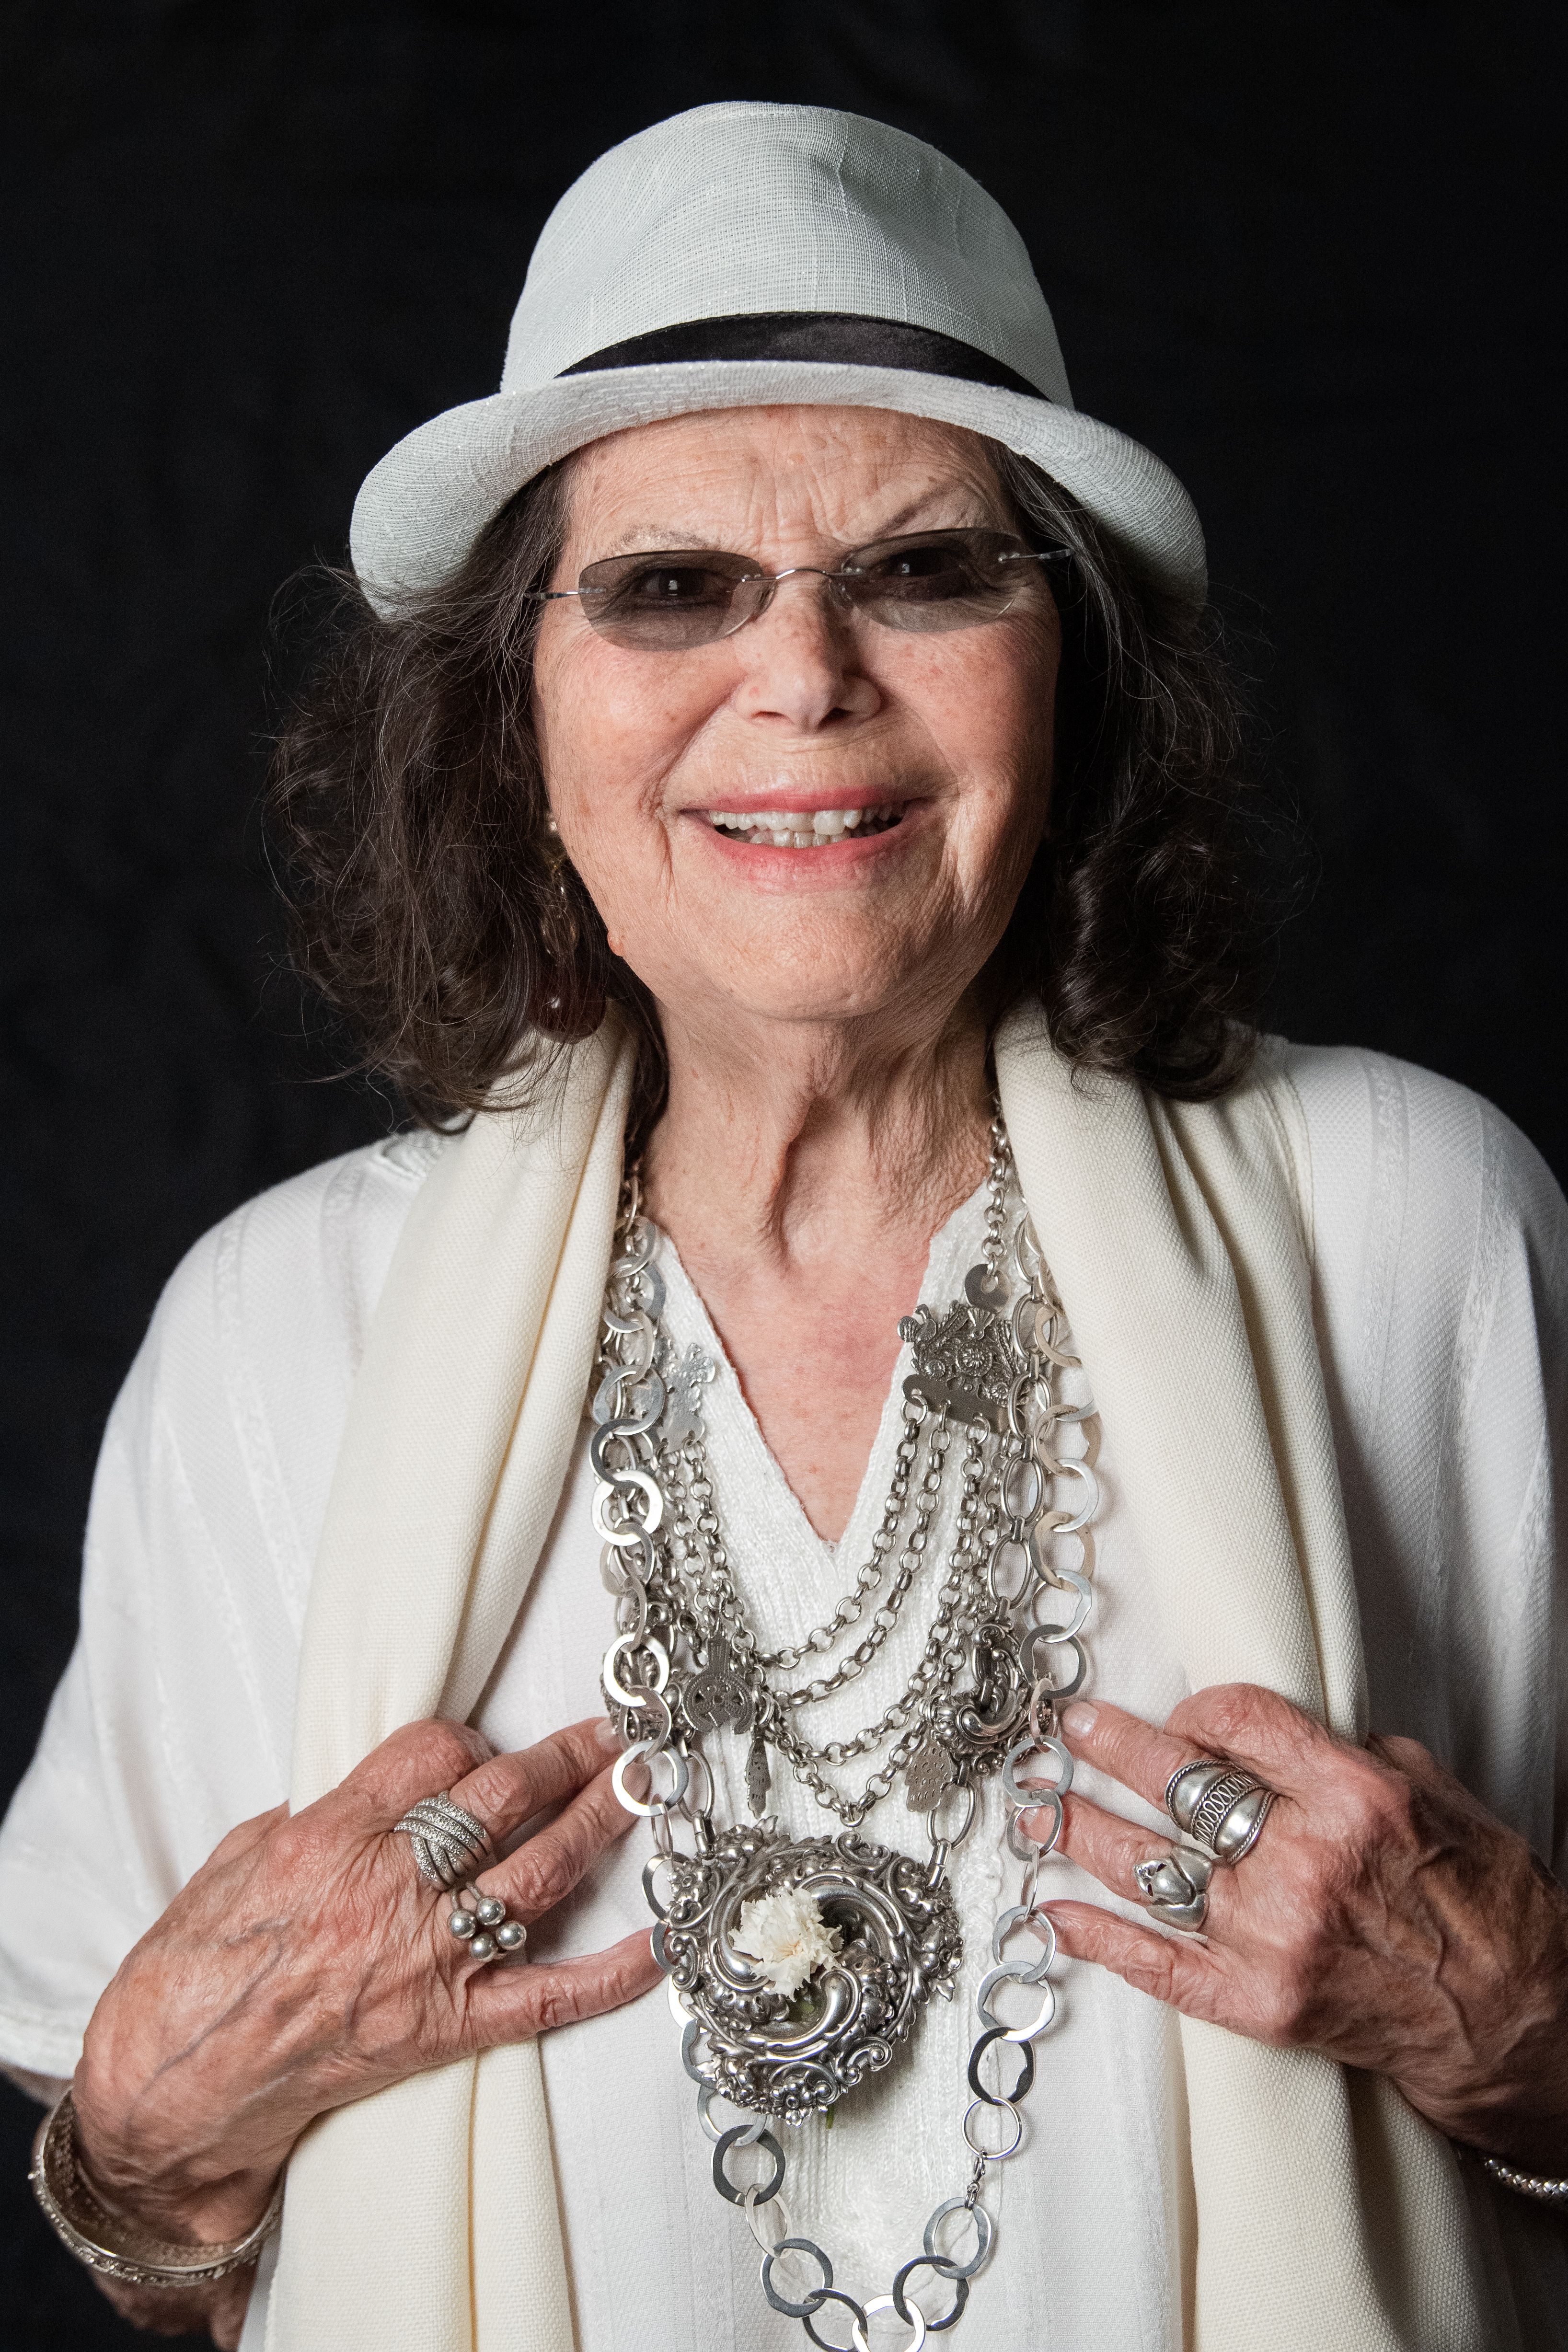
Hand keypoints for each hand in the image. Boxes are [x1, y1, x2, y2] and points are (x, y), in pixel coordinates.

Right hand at [71, 1714, 656, 2331]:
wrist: (173, 2090)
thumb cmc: (194, 1973)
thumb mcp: (239, 1858)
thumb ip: (317, 1814)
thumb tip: (377, 1787)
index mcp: (329, 1839)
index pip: (434, 1755)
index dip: (470, 1739)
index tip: (485, 1744)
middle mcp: (385, 1893)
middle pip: (501, 1799)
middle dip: (566, 1755)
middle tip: (615, 1732)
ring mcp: (422, 1963)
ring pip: (536, 1875)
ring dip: (600, 1823)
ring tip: (645, 1784)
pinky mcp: (442, 2030)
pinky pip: (544, 1998)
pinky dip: (608, 1975)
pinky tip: (657, 1944)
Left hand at [1042, 1685, 1567, 2172]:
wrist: (1513, 2023)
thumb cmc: (1483, 1907)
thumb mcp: (1433, 1796)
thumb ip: (1348, 1756)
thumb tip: (1274, 1734)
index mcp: (1353, 1797)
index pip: (1239, 1721)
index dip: (1197, 1709)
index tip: (1179, 1712)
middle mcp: (1305, 1861)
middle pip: (1179, 1784)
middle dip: (1115, 1747)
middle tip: (1076, 1729)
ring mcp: (1274, 1936)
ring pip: (1151, 1868)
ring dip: (1085, 1832)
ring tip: (1041, 1806)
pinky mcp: (1259, 2002)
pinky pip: (1159, 1966)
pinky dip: (1100, 1939)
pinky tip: (1055, 1914)